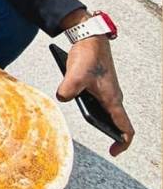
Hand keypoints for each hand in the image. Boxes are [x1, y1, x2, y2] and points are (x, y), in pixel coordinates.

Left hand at [56, 36, 133, 156]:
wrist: (90, 36)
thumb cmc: (87, 56)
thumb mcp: (74, 76)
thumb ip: (67, 91)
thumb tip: (62, 98)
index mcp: (112, 99)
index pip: (125, 128)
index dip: (122, 143)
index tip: (113, 151)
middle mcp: (113, 96)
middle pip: (116, 121)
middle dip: (109, 131)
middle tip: (102, 141)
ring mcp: (107, 89)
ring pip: (106, 109)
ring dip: (99, 117)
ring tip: (88, 119)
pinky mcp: (99, 83)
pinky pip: (98, 99)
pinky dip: (91, 105)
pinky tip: (77, 99)